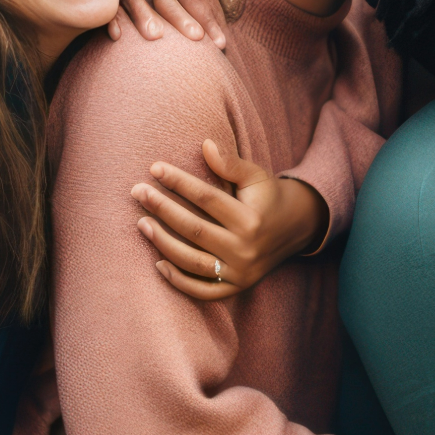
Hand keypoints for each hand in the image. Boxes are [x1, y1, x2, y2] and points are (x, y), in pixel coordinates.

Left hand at [133, 139, 330, 300]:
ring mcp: (241, 272)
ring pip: (192, 261)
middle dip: (162, 208)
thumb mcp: (257, 176)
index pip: (207, 198)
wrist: (296, 229)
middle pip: (194, 230)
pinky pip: (202, 291)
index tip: (155, 168)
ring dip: (162, 242)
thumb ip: (231, 163)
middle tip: (138, 191)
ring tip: (141, 223)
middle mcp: (246, 249)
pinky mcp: (237, 287)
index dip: (179, 181)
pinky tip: (158, 263)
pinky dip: (178, 280)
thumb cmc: (269, 198)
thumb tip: (205, 144)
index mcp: (252, 219)